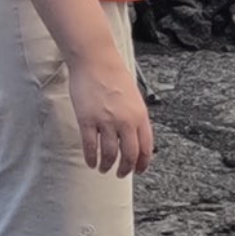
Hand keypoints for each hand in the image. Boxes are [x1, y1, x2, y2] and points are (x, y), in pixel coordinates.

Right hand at [67, 54, 154, 176]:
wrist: (96, 61)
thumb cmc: (114, 75)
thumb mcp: (135, 98)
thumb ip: (136, 118)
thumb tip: (135, 136)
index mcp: (140, 115)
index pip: (146, 147)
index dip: (143, 163)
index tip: (140, 170)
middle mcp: (126, 121)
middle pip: (129, 155)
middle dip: (126, 169)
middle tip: (121, 174)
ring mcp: (106, 121)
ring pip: (110, 154)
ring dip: (108, 165)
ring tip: (104, 168)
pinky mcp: (88, 120)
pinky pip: (90, 146)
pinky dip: (91, 158)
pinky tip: (91, 162)